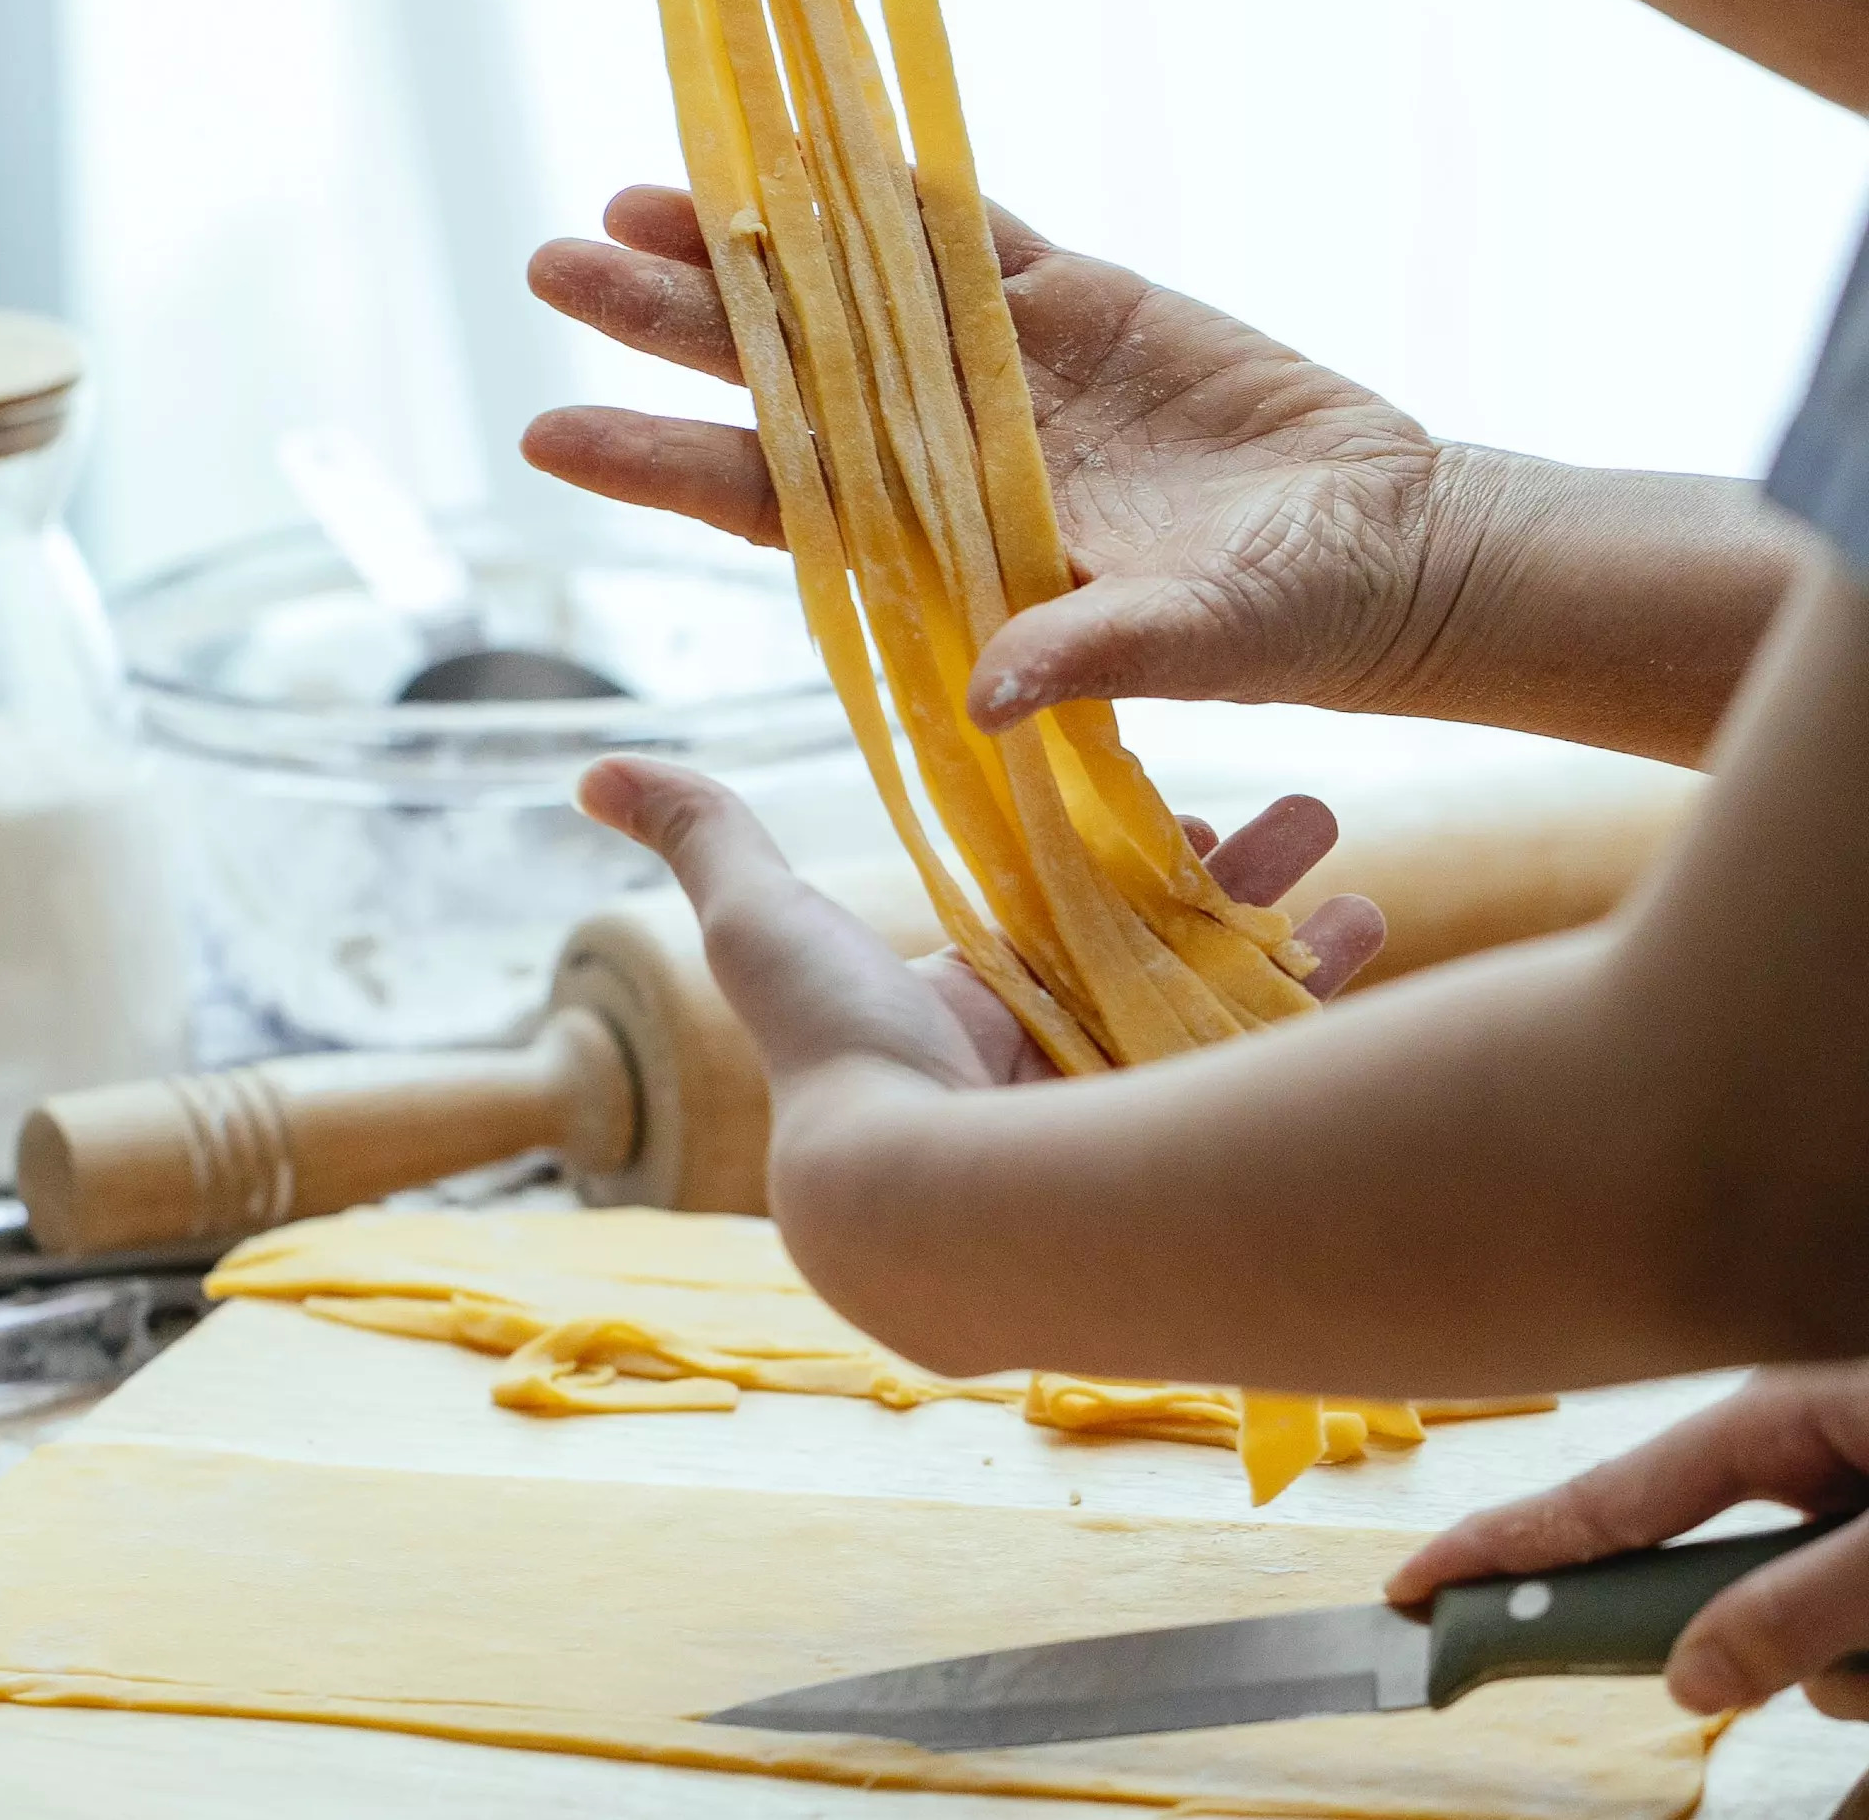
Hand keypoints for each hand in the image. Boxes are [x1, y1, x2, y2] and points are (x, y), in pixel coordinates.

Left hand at [525, 185, 1465, 732]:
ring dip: (753, 244)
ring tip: (637, 192)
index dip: (663, 463)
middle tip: (551, 259)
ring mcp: (1010, 370)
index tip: (549, 433)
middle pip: (779, 379)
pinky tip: (813, 149)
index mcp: (948, 547)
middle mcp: (950, 454)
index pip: (774, 500)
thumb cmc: (1299, 626)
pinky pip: (968, 236)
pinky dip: (897, 192)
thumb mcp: (1203, 643)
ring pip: (849, 293)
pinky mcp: (1082, 304)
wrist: (1395, 548)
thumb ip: (1096, 651)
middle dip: (669, 321)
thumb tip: (985, 689)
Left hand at [582, 751, 1371, 1118]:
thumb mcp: (762, 919)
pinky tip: (1373, 919)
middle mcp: (1050, 1069)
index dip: (1110, 852)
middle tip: (1280, 805)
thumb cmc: (841, 1055)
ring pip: (1223, 989)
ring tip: (1329, 833)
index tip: (1169, 792)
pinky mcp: (1183, 1146)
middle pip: (1152, 947)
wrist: (922, 1202)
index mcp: (965, 1018)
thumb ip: (703, 838)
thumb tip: (598, 769)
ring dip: (1280, 909)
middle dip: (1219, 870)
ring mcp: (1124, 1112)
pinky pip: (1266, 1051)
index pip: (1054, 918)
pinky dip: (1320, 982)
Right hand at [1385, 1365, 1868, 1721]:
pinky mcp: (1865, 1509)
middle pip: (1701, 1573)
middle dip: (1762, 1644)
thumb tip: (1685, 1680)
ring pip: (1784, 1613)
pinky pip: (1833, 1610)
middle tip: (1833, 1649)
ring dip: (1847, 1656)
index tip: (1411, 1584)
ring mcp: (1832, 1475)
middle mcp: (1783, 1442)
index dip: (1500, 1544)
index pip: (1600, 1500)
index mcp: (1762, 1416)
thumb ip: (1792, 1611)